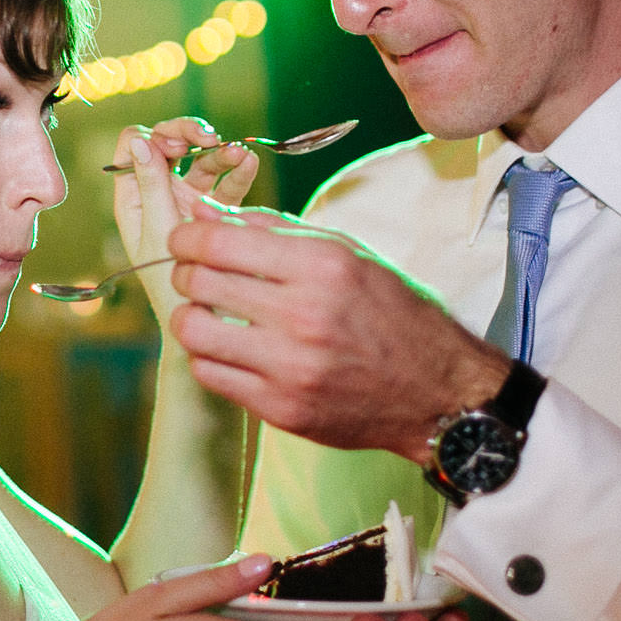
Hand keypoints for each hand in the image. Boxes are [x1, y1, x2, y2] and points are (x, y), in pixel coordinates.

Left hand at [110, 117, 261, 329]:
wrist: (206, 329)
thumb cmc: (174, 288)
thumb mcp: (161, 233)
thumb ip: (153, 186)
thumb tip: (140, 140)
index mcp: (132, 199)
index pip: (134, 145)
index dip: (155, 137)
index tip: (178, 148)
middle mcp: (156, 196)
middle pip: (168, 145)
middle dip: (190, 136)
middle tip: (209, 138)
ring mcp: (186, 204)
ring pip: (200, 162)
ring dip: (220, 152)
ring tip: (240, 154)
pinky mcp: (213, 215)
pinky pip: (224, 184)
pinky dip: (237, 171)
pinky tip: (250, 164)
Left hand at [168, 206, 510, 460]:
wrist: (436, 394)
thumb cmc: (391, 316)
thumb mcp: (346, 255)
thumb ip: (272, 230)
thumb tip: (204, 210)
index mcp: (322, 267)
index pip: (217, 243)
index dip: (186, 236)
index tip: (184, 238)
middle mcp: (304, 316)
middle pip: (198, 284)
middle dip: (185, 272)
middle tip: (194, 274)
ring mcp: (290, 369)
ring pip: (193, 333)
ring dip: (190, 316)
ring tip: (207, 313)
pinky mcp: (282, 410)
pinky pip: (210, 376)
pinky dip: (209, 357)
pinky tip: (229, 349)